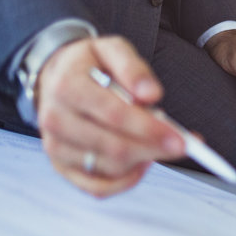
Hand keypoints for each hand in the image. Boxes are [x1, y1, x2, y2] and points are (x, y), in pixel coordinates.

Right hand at [34, 35, 185, 197]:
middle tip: (181, 146)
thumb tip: (151, 94)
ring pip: (108, 168)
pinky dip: (125, 182)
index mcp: (67, 87)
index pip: (113, 114)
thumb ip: (133, 68)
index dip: (149, 128)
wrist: (55, 76)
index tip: (179, 137)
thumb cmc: (89, 63)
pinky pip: (96, 187)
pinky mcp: (61, 166)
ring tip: (160, 144)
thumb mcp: (111, 48)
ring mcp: (56, 147)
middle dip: (152, 149)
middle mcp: (55, 120)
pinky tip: (142, 165)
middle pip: (112, 147)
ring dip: (142, 161)